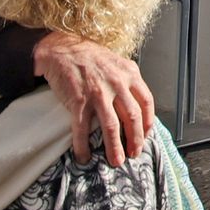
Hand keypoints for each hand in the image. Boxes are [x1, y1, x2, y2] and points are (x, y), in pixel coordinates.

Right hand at [33, 31, 154, 165]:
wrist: (61, 48)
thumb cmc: (89, 56)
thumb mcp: (116, 62)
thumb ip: (127, 80)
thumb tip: (136, 104)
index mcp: (129, 74)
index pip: (146, 102)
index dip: (148, 122)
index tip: (146, 135)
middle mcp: (117, 83)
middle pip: (133, 117)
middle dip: (135, 139)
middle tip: (134, 153)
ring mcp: (98, 93)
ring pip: (112, 127)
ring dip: (115, 147)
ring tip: (116, 160)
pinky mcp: (78, 101)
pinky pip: (82, 129)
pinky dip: (83, 145)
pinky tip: (84, 156)